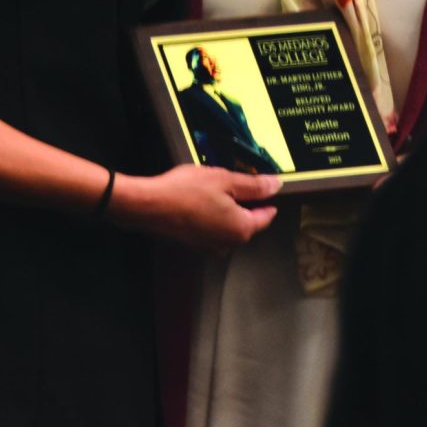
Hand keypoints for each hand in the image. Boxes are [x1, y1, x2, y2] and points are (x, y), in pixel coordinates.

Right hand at [108, 165, 279, 252]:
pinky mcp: (195, 244)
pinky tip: (203, 198)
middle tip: (237, 180)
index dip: (267, 199)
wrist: (149, 205)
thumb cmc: (188, 190)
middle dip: (246, 203)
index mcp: (241, 229)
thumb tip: (277, 186)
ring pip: (230, 225)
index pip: (266, 216)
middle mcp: (229, 244)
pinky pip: (214, 228)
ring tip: (217, 186)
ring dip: (229, 208)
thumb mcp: (225, 180)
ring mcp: (210, 246)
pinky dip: (214, 214)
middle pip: (248, 222)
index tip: (265, 185)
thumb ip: (253, 185)